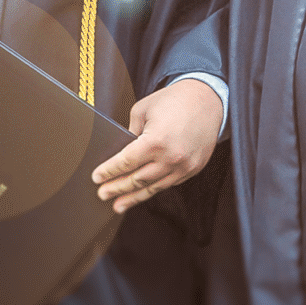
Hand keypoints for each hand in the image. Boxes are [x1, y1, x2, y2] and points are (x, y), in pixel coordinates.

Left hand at [91, 76, 222, 213]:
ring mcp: (184, 166)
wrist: (208, 99)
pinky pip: (169, 184)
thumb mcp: (143, 110)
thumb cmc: (175, 100)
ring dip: (133, 197)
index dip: (109, 172)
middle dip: (116, 188)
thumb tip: (122, 152)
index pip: (125, 163)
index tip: (97, 178)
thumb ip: (131, 132)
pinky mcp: (193, 169)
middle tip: (102, 194)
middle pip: (137, 179)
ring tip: (118, 205)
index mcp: (155, 141)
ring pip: (153, 187)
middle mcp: (170, 157)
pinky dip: (153, 189)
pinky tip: (143, 193)